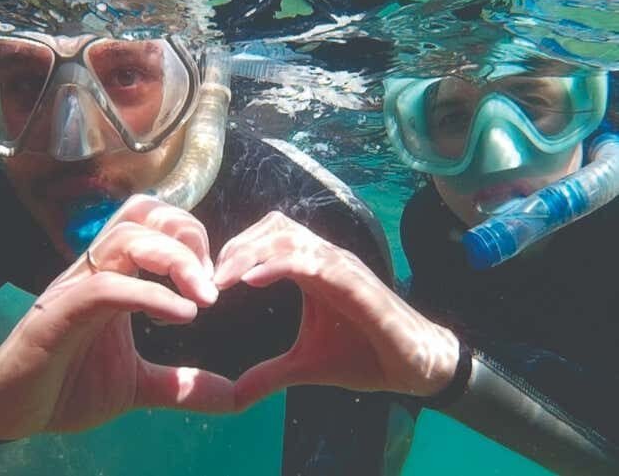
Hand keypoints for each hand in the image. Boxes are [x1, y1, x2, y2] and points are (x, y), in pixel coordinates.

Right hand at [0, 195, 228, 439]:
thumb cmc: (67, 385)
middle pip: (142, 212)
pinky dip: (149, 294)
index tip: (215, 282)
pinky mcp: (57, 315)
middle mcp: (95, 271)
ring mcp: (75, 288)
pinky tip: (181, 316)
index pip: (154, 223)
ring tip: (204, 298)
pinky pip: (106, 287)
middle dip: (188, 233)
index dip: (193, 239)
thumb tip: (235, 398)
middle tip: (211, 281)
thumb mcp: (138, 385)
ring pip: (125, 237)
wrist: (10, 411)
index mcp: (116, 276)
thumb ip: (183, 384)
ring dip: (175, 259)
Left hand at [213, 211, 459, 409]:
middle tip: (209, 278)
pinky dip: (280, 264)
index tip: (209, 280)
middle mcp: (326, 258)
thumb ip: (270, 373)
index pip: (268, 238)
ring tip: (222, 279)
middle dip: (237, 246)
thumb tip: (236, 395)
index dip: (236, 250)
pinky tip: (252, 281)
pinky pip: (313, 261)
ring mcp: (341, 266)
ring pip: (290, 236)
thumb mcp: (306, 365)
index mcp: (312, 268)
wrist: (412, 366)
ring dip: (251, 252)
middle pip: (274, 227)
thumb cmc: (364, 355)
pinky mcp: (355, 281)